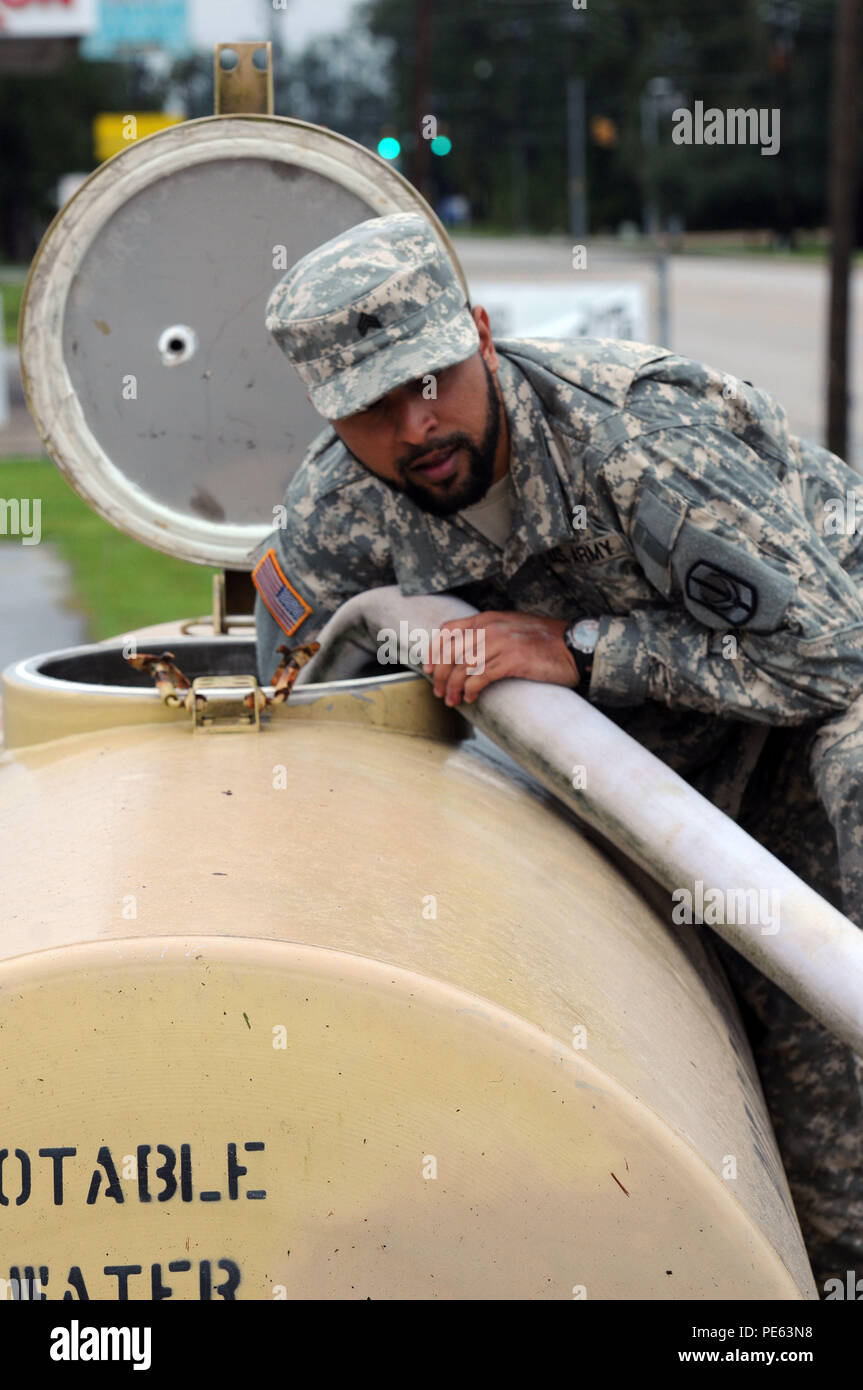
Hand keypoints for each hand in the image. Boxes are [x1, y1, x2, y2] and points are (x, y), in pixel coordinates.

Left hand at [423, 611, 578, 705]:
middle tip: (438, 692)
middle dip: (439, 675)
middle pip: (451, 652)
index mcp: (488, 618)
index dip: (434, 651)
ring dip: (452, 687)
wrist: (574, 646)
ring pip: (462, 666)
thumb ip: (489, 635)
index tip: (428, 669)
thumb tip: (465, 654)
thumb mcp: (512, 628)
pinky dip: (470, 690)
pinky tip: (470, 698)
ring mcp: (501, 643)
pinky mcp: (512, 660)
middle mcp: (491, 628)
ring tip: (451, 701)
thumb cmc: (544, 642)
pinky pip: (480, 677)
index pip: (448, 630)